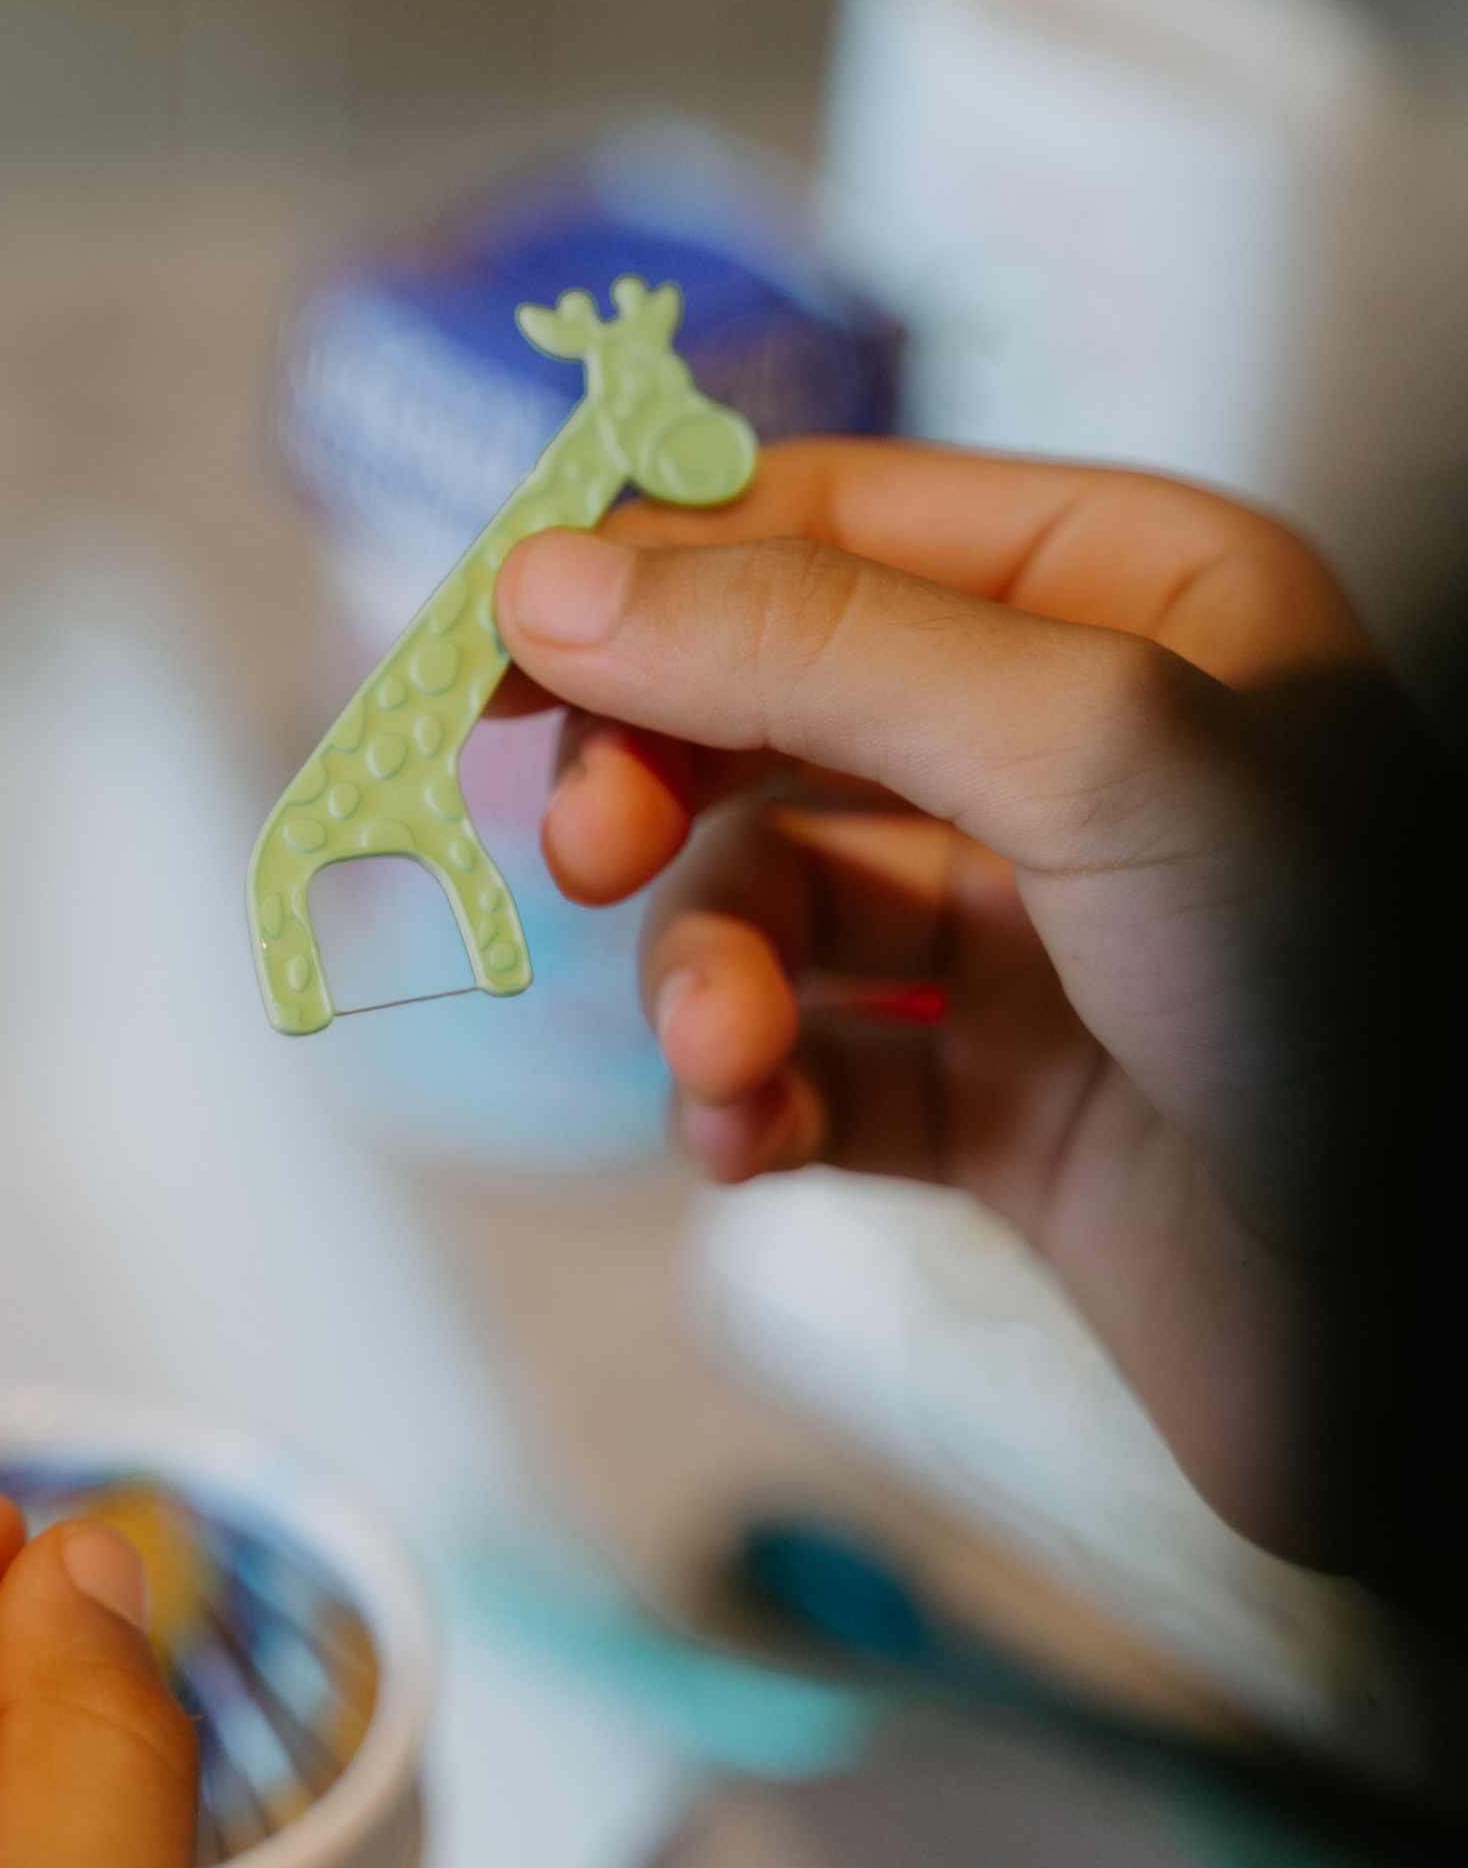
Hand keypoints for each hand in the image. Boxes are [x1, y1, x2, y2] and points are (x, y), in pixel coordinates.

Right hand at [494, 441, 1467, 1602]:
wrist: (1444, 1345)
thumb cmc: (1342, 1000)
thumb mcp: (1092, 749)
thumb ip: (814, 645)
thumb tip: (553, 585)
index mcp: (1131, 597)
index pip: (826, 522)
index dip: (649, 571)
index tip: (495, 651)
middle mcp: (1075, 748)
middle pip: (775, 706)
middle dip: (665, 780)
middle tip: (583, 850)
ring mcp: (1034, 929)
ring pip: (778, 899)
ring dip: (713, 972)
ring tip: (724, 1057)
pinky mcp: (999, 1102)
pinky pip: (816, 1063)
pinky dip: (757, 1097)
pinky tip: (750, 1140)